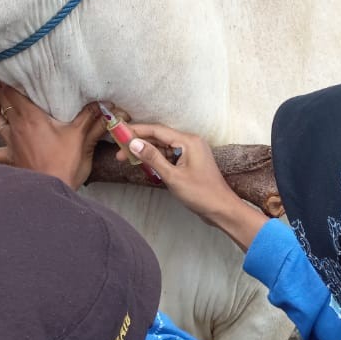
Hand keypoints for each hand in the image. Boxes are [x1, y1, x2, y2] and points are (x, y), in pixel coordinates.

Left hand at [0, 84, 107, 189]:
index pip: (14, 92)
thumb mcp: (81, 138)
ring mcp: (9, 143)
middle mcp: (16, 127)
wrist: (51, 191)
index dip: (11, 79)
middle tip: (7, 77)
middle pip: (3, 101)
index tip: (14, 68)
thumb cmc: (66, 164)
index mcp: (32, 117)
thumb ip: (91, 118)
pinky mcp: (7, 159)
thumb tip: (106, 104)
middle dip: (3, 88)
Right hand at [122, 124, 267, 250]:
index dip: (136, 131)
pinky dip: (156, 159)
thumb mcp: (173, 176)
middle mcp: (190, 142)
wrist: (221, 209)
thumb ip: (152, 158)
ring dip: (145, 152)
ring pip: (163, 147)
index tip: (119, 133)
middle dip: (138, 143)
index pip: (157, 131)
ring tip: (126, 158)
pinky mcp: (189, 162)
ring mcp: (190, 152)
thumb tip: (134, 144)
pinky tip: (143, 164)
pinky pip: (169, 156)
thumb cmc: (201, 194)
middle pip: (159, 137)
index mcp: (188, 141)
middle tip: (119, 151)